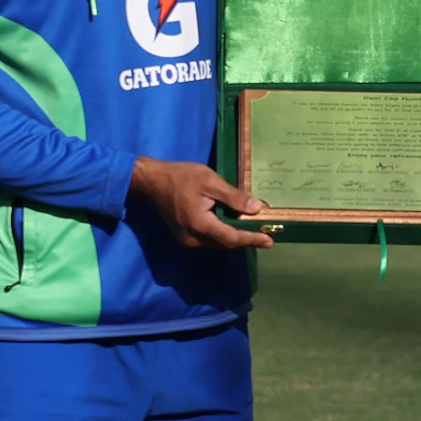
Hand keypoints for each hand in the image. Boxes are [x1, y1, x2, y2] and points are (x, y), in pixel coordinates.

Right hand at [128, 157, 272, 250]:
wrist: (151, 181)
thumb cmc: (180, 177)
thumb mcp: (210, 181)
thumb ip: (233, 197)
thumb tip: (256, 208)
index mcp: (200, 225)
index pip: (231, 238)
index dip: (251, 240)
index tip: (269, 240)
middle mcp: (193, 238)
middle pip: (225, 243)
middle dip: (246, 240)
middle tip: (266, 236)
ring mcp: (187, 240)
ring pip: (217, 243)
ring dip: (234, 238)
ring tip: (253, 231)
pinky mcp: (184, 236)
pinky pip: (208, 240)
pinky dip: (222, 235)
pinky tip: (232, 226)